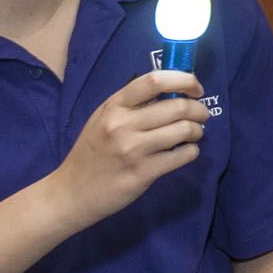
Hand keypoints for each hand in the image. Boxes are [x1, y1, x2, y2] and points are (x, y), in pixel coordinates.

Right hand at [50, 69, 209, 228]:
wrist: (72, 192)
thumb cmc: (93, 152)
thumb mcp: (103, 119)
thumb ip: (132, 104)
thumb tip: (174, 90)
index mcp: (114, 106)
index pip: (153, 80)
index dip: (184, 80)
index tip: (196, 89)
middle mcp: (122, 125)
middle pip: (177, 106)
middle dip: (199, 109)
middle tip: (201, 116)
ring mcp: (132, 150)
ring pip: (184, 130)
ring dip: (197, 131)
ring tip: (194, 134)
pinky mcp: (143, 173)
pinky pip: (183, 155)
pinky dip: (192, 151)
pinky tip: (186, 152)